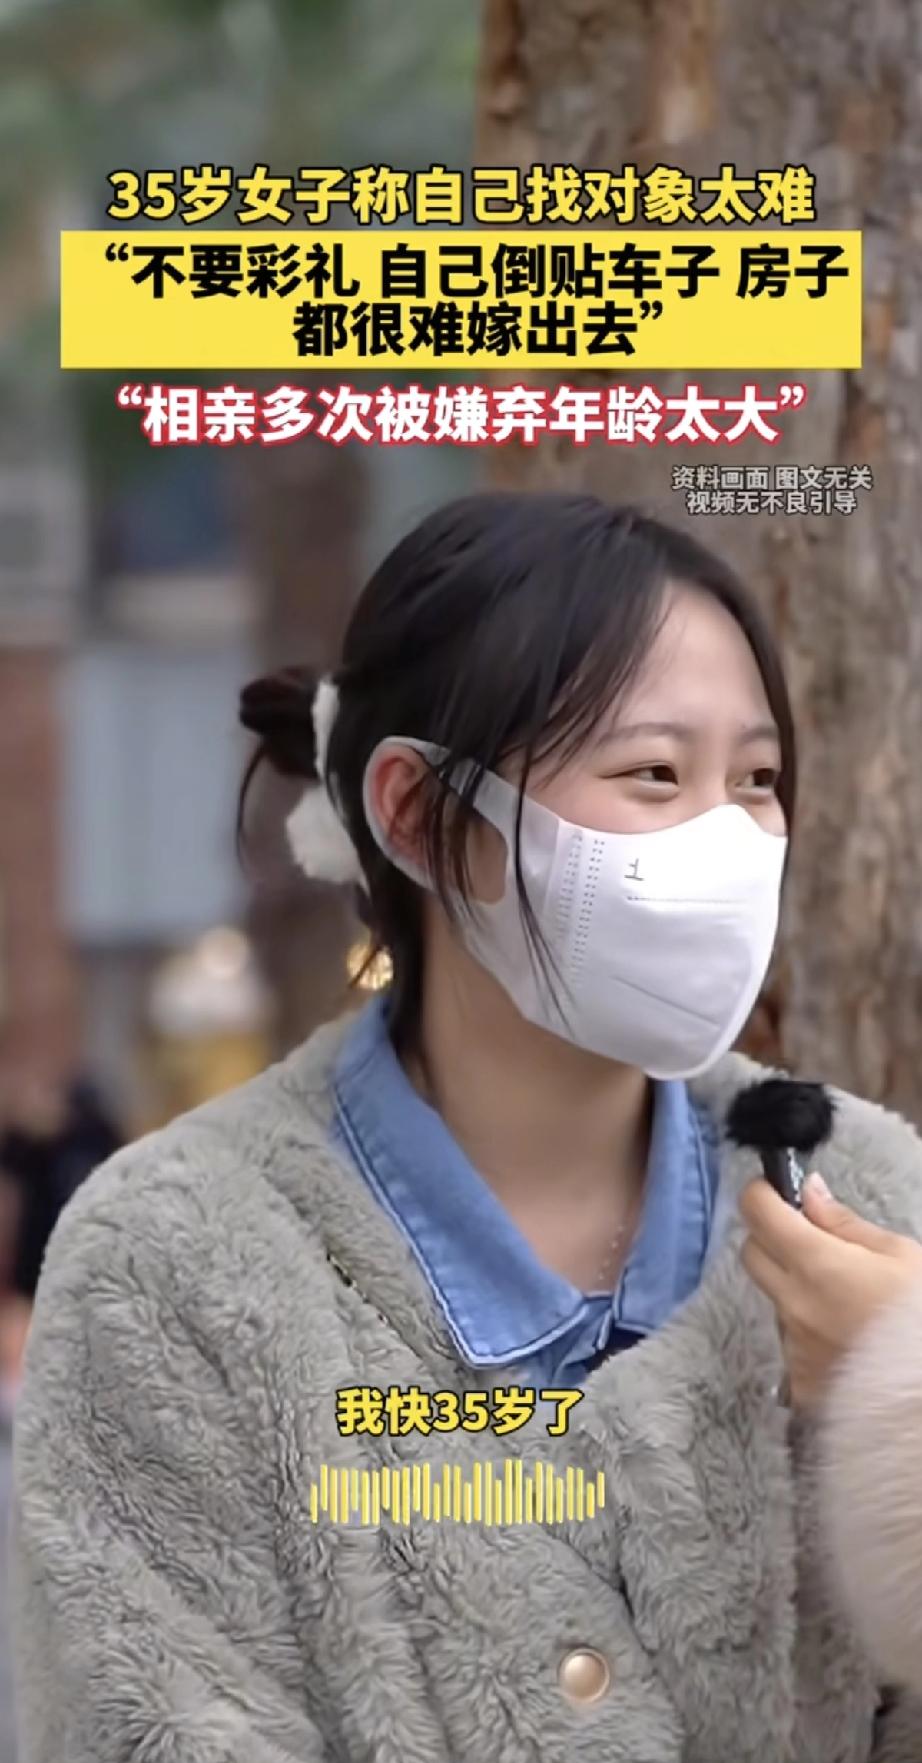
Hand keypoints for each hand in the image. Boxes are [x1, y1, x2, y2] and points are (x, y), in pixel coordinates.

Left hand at [740, 1173, 921, 1408]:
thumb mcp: (899, 1255)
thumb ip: (843, 1223)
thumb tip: (808, 1192)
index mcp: (815, 1264)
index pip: (757, 1213)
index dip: (762, 1195)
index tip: (776, 1193)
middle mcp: (792, 1303)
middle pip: (752, 1254)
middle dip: (771, 1239)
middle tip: (809, 1242)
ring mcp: (792, 1345)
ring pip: (775, 1300)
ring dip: (796, 1291)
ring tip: (846, 1304)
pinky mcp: (798, 1380)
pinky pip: (791, 1343)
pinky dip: (811, 1334)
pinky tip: (846, 1339)